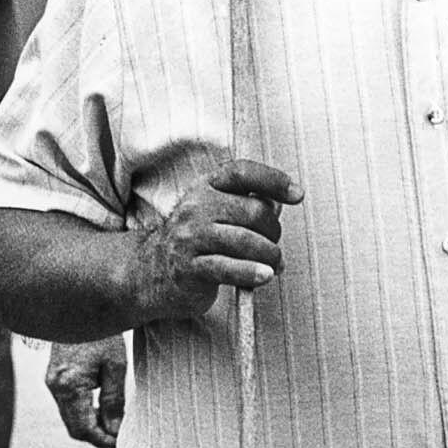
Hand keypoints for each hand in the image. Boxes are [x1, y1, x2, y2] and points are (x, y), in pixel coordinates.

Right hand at [46, 335, 126, 447]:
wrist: (80, 305)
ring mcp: (51, 382)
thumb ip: (113, 400)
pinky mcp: (53, 377)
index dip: (102, 440)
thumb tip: (113, 430)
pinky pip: (66, 404)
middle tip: (118, 435)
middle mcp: (55, 387)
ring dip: (89, 423)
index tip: (120, 442)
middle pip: (74, 427)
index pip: (83, 429)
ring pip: (69, 417)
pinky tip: (100, 403)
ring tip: (113, 418)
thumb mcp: (115, 365)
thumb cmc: (102, 332)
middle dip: (96, 435)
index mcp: (70, 386)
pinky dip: (82, 410)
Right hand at [134, 159, 302, 323]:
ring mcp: (190, 237)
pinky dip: (252, 272)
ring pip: (245, 240)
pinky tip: (265, 275)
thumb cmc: (196, 241)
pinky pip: (228, 267)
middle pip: (252, 211)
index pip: (242, 172)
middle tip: (274, 246)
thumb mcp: (216, 212)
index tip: (297, 195)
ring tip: (274, 265)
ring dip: (269, 255)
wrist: (150, 271)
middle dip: (273, 232)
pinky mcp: (188, 267)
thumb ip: (247, 205)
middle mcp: (196, 206)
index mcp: (207, 186)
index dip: (273, 180)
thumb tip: (280, 206)